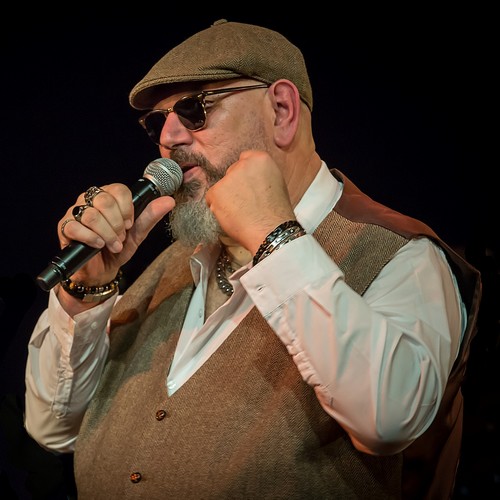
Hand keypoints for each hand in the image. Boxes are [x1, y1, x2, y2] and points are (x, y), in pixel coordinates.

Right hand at [58, 182, 175, 287]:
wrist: (102, 271)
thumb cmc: (117, 248)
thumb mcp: (138, 234)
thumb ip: (150, 216)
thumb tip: (169, 201)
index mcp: (108, 196)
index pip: (119, 189)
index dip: (127, 209)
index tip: (130, 224)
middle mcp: (90, 200)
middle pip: (104, 200)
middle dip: (117, 224)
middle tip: (121, 237)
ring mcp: (75, 212)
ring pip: (91, 215)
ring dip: (107, 234)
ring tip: (112, 244)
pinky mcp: (64, 227)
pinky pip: (76, 227)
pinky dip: (91, 238)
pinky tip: (98, 245)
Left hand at [205, 150, 295, 254]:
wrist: (271, 230)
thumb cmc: (277, 213)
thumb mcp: (276, 183)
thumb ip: (260, 175)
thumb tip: (247, 178)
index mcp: (261, 159)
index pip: (244, 160)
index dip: (245, 176)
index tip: (247, 188)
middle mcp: (243, 164)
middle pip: (231, 173)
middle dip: (234, 186)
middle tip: (245, 203)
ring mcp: (229, 177)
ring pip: (221, 187)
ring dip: (226, 198)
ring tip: (240, 213)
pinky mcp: (216, 191)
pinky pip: (211, 199)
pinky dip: (218, 209)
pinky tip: (232, 216)